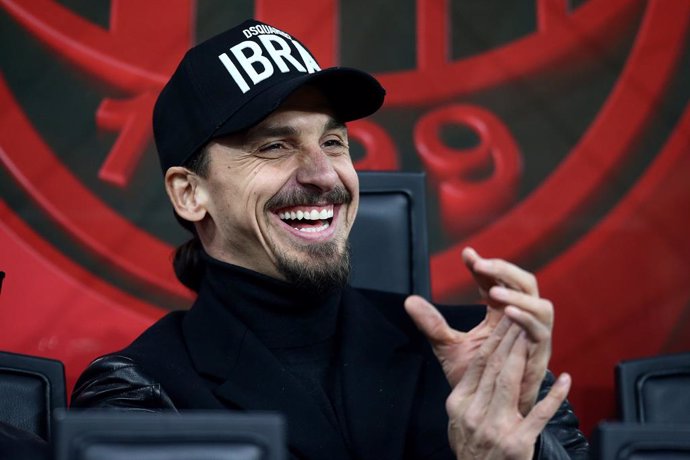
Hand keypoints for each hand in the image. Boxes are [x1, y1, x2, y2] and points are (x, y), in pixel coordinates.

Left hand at [404, 247, 553, 414]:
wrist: (488, 412)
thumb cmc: (476, 378)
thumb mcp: (449, 346)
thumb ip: (433, 324)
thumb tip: (409, 300)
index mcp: (503, 314)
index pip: (499, 280)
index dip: (485, 266)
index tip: (466, 254)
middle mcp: (522, 320)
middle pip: (525, 283)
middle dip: (504, 270)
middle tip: (479, 265)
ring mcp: (533, 337)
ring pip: (540, 304)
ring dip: (517, 293)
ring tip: (491, 290)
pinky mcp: (539, 355)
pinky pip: (540, 331)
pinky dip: (526, 318)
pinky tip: (505, 310)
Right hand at [446, 317, 570, 458]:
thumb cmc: (472, 452)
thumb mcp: (458, 422)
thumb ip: (468, 394)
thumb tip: (480, 365)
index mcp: (459, 405)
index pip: (478, 365)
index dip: (493, 340)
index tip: (505, 320)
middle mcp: (475, 414)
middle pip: (493, 368)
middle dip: (508, 339)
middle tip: (520, 317)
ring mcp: (497, 428)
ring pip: (510, 383)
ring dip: (522, 356)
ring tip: (531, 336)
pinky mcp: (518, 443)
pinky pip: (540, 415)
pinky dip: (554, 396)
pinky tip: (566, 379)